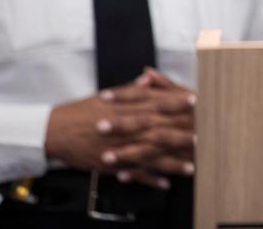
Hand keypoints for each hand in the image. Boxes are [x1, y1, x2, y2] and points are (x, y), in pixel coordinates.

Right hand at [45, 69, 195, 189]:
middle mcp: (128, 128)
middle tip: (205, 137)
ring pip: (151, 156)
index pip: (160, 105)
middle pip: (161, 131)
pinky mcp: (112, 164)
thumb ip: (132, 89)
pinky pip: (135, 173)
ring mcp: (121, 147)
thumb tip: (149, 79)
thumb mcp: (109, 95)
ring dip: (173, 161)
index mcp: (129, 109)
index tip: (199, 103)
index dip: (180, 104)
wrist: (56, 130)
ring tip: (192, 165)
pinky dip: (150, 179)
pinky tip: (166, 182)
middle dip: (184, 134)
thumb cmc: (83, 112)